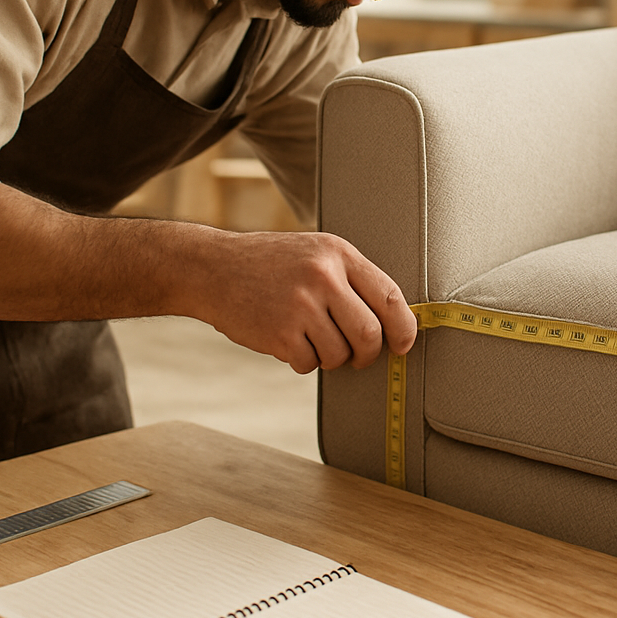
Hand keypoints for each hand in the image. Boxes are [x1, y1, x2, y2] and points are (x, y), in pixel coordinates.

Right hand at [192, 230, 416, 374]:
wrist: (212, 269)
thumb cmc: (270, 264)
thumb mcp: (314, 254)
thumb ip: (350, 280)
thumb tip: (393, 322)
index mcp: (338, 253)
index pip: (390, 296)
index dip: (404, 328)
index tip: (404, 344)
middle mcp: (323, 276)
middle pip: (370, 334)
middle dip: (367, 354)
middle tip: (357, 355)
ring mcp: (300, 305)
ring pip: (340, 355)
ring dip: (330, 357)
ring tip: (309, 338)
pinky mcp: (279, 333)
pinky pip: (309, 364)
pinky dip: (302, 361)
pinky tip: (286, 340)